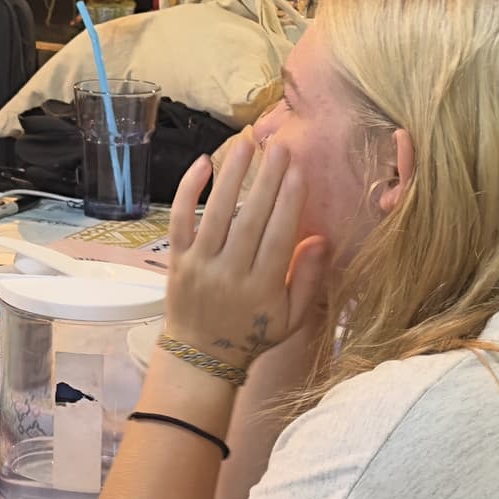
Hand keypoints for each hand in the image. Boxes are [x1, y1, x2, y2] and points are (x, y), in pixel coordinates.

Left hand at [159, 132, 328, 371]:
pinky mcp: (176, 259)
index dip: (289, 203)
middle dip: (267, 180)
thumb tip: (322, 239)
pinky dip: (188, 191)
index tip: (299, 172)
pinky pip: (180, 219)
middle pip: (251, 220)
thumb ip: (309, 279)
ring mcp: (200, 264)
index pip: (279, 237)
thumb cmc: (252, 334)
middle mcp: (230, 273)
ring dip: (232, 175)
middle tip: (280, 147)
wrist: (202, 355)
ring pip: (216, 213)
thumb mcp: (291, 318)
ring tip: (246, 143)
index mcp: (262, 289)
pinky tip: (203, 163)